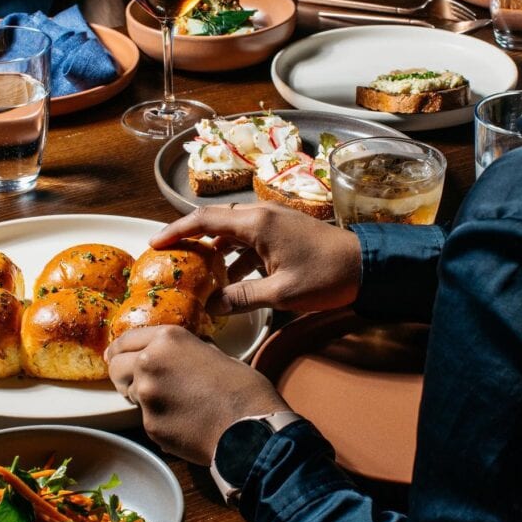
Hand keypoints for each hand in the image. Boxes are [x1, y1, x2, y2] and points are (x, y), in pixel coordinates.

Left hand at [106, 326, 286, 464]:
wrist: (248, 429)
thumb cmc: (241, 388)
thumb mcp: (214, 352)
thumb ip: (187, 349)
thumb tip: (178, 353)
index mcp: (168, 338)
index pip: (127, 339)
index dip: (119, 348)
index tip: (115, 354)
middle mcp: (150, 362)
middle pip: (116, 366)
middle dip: (121, 372)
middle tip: (133, 379)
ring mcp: (147, 395)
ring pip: (129, 393)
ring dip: (140, 395)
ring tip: (167, 401)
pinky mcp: (149, 425)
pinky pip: (145, 419)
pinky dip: (158, 419)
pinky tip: (180, 420)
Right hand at [149, 203, 361, 315]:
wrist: (366, 267)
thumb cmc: (325, 277)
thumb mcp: (280, 294)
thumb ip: (241, 297)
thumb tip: (210, 306)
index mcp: (257, 223)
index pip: (205, 219)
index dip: (177, 231)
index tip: (155, 244)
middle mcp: (262, 215)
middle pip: (215, 220)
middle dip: (191, 237)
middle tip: (170, 256)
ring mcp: (274, 222)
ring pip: (232, 230)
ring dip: (214, 249)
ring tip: (196, 272)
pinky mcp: (283, 231)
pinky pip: (249, 238)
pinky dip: (234, 255)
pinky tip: (230, 279)